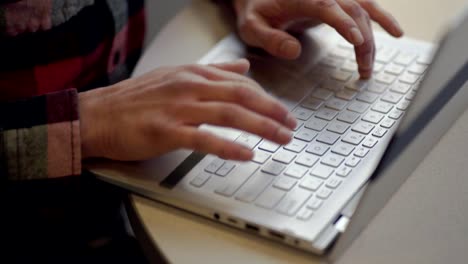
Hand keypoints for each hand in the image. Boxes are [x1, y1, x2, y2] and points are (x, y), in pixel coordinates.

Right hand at [78, 59, 295, 160]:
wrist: (98, 114)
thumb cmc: (135, 99)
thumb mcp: (176, 76)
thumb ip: (212, 72)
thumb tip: (243, 67)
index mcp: (193, 74)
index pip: (240, 82)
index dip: (266, 97)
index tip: (282, 110)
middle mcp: (189, 87)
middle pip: (241, 96)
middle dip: (272, 111)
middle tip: (291, 125)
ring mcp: (178, 108)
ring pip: (229, 115)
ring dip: (260, 127)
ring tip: (281, 138)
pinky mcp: (166, 131)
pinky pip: (204, 139)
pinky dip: (229, 147)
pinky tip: (247, 154)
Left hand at [233, 0, 403, 77]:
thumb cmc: (254, 10)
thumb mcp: (252, 27)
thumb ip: (270, 39)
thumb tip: (294, 51)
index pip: (328, 7)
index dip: (345, 23)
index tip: (357, 41)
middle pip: (353, 10)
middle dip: (364, 40)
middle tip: (364, 69)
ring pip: (363, 10)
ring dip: (372, 37)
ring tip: (369, 66)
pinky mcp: (336, 2)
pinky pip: (364, 7)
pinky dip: (380, 19)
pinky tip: (394, 32)